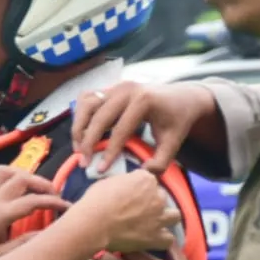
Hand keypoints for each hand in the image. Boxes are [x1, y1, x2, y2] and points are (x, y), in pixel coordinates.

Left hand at [0, 166, 68, 259]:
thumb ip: (24, 245)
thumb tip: (47, 235)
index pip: (32, 202)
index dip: (53, 202)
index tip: (68, 207)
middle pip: (21, 178)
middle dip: (42, 183)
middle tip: (55, 196)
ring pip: (6, 171)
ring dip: (24, 175)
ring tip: (37, 187)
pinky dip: (3, 174)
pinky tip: (10, 183)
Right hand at [72, 81, 216, 173]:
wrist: (181, 97)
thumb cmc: (176, 121)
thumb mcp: (174, 142)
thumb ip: (161, 161)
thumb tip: (143, 172)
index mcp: (144, 100)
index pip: (121, 129)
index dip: (110, 151)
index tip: (100, 170)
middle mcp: (127, 90)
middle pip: (99, 116)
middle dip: (89, 141)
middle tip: (84, 162)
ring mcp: (116, 86)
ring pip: (87, 104)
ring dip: (79, 127)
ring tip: (79, 149)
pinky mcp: (110, 88)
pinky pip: (87, 98)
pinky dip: (80, 115)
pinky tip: (82, 133)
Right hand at [73, 171, 179, 253]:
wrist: (94, 224)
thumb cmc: (96, 201)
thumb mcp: (108, 182)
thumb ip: (124, 182)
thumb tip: (126, 186)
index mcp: (146, 179)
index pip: (149, 181)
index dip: (141, 189)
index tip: (132, 195)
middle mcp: (157, 196)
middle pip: (162, 197)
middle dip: (153, 202)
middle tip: (140, 210)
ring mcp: (159, 217)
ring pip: (175, 215)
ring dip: (166, 218)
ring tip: (154, 223)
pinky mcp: (156, 237)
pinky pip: (169, 239)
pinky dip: (162, 239)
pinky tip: (153, 239)